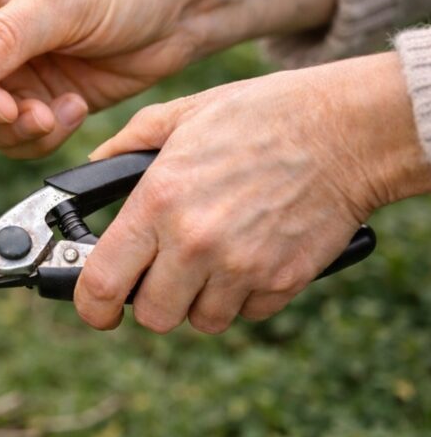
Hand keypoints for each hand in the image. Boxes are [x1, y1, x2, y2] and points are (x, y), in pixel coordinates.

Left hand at [75, 53, 430, 333]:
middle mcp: (194, 242)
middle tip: (161, 271)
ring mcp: (241, 267)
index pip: (102, 283)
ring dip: (199, 299)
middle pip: (151, 316)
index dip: (91, 304)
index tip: (95, 306)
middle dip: (151, 299)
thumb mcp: (181, 115)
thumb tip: (92, 167)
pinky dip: (243, 295)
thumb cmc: (260, 115)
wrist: (344, 129)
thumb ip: (126, 144)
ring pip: (200, 321)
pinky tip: (249, 254)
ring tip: (210, 257)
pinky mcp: (283, 281)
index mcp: (158, 201)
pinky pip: (247, 312)